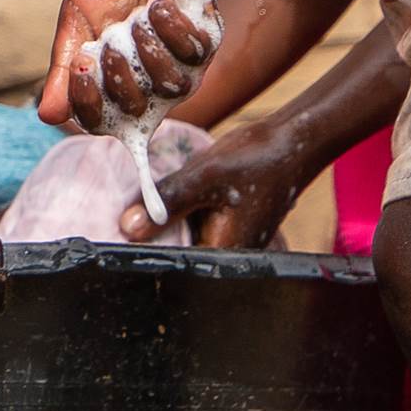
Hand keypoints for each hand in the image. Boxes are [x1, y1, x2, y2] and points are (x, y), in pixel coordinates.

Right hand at [39, 0, 216, 128]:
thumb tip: (46, 116)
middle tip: (111, 37)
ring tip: (137, 15)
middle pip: (134, 110)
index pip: (101, 122)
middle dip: (118, 72)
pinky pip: (194, 52)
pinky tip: (160, 1)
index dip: (89, 104)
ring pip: (170, 85)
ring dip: (148, 47)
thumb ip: (64, 69)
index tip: (80, 64)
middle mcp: (147, 86)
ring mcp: (180, 67)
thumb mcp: (75, 24)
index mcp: (112, 86)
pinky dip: (171, 24)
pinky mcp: (206, 43)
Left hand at [135, 114, 317, 248]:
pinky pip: (195, 231)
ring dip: (166, 228)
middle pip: (180, 258)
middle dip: (154, 240)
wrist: (289, 143)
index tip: (120, 238)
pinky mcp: (228, 230)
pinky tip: (167, 203)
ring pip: (186, 243)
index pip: (176, 267)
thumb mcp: (205, 176)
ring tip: (139, 213)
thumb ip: (167, 203)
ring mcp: (230, 244)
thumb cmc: (254, 159)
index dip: (148, 252)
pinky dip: (180, 218)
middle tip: (125, 221)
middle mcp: (229, 258)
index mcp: (226, 255)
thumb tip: (127, 229)